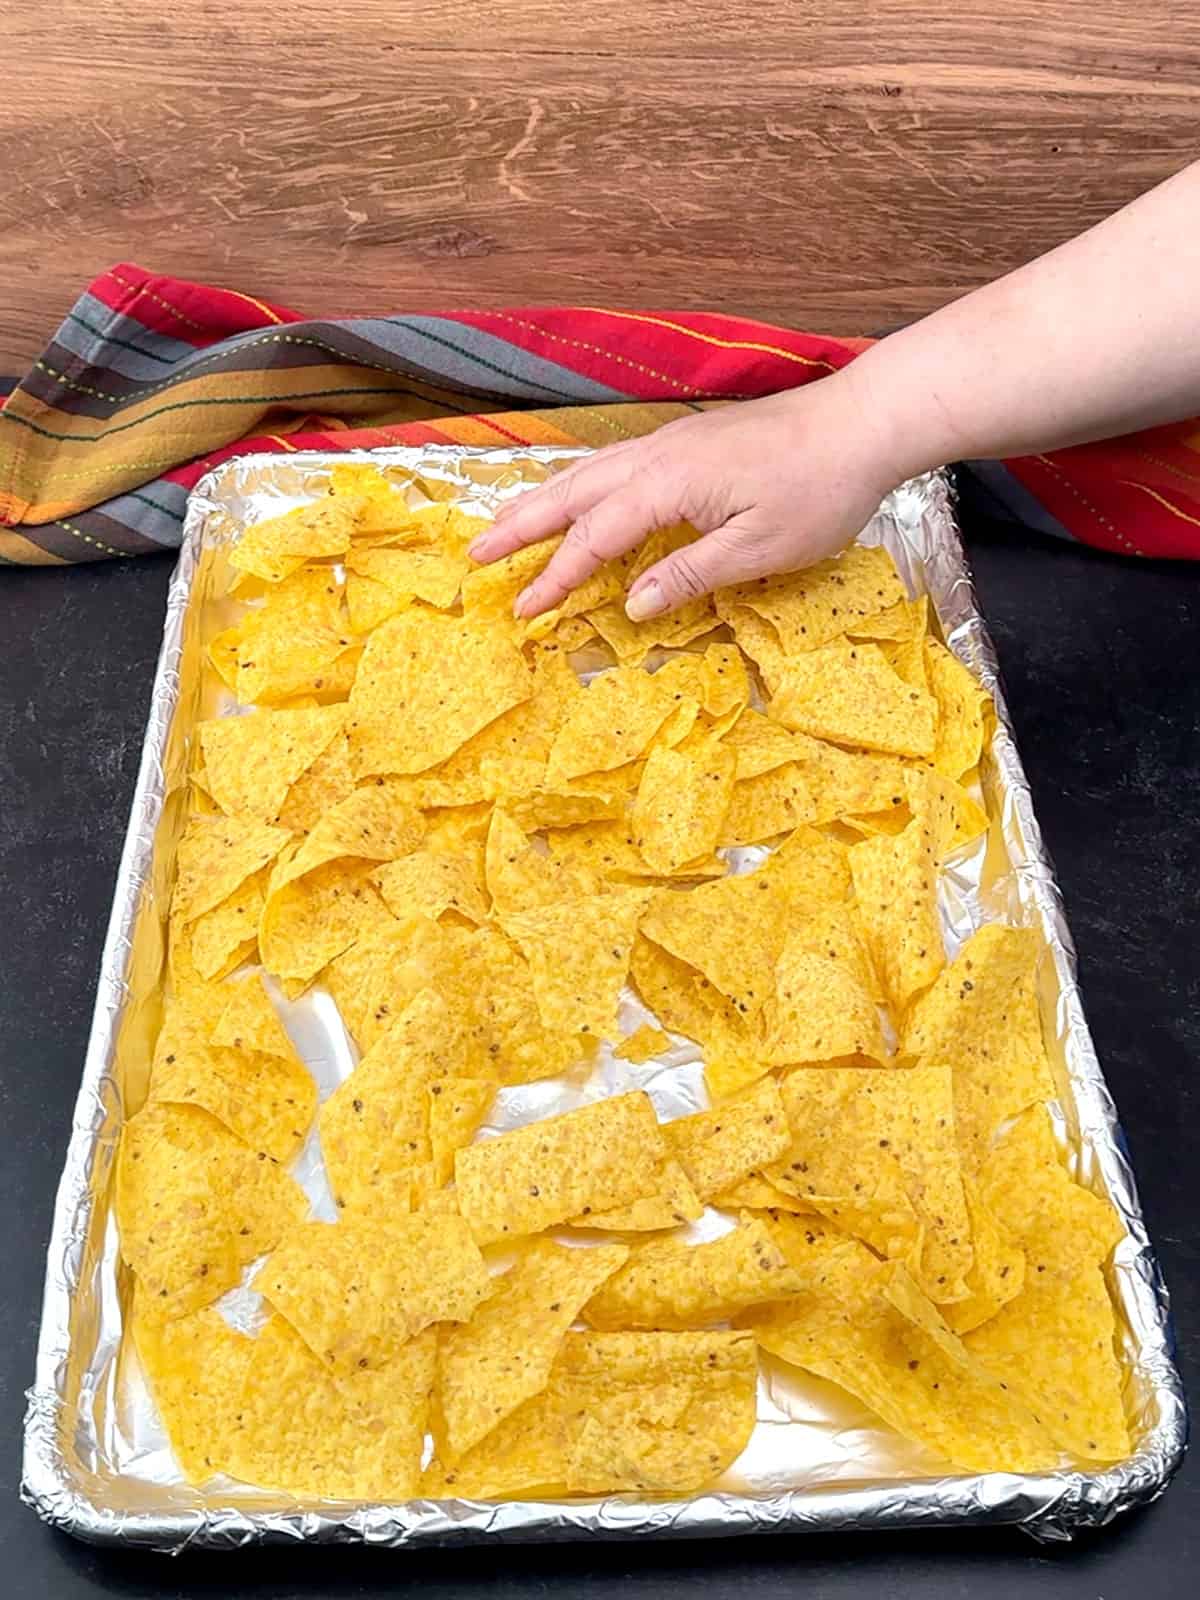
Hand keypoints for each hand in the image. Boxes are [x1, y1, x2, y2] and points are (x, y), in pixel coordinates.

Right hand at [467, 365, 904, 619]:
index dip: (556, 578)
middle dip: (520, 527)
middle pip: (573, 495)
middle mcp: (656, 456)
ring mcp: (671, 442)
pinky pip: (613, 463)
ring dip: (543, 501)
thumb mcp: (759, 547)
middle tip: (475, 556)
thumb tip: (633, 607)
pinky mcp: (689, 440)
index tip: (523, 611)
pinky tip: (576, 496)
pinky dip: (579, 484)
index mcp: (667, 485)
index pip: (595, 539)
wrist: (862, 421)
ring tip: (505, 525)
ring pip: (589, 472)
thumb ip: (691, 574)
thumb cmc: (819, 489)